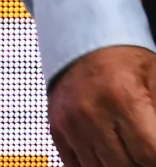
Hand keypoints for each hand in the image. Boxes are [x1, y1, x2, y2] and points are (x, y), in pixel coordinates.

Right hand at [51, 44, 155, 166]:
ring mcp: (70, 123)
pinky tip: (110, 155)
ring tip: (129, 149)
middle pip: (126, 166)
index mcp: (122, 97)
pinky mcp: (57, 130)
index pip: (150, 154)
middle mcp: (90, 112)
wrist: (85, 49)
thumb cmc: (128, 67)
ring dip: (120, 164)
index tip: (154, 150)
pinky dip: (97, 166)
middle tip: (144, 149)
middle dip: (141, 162)